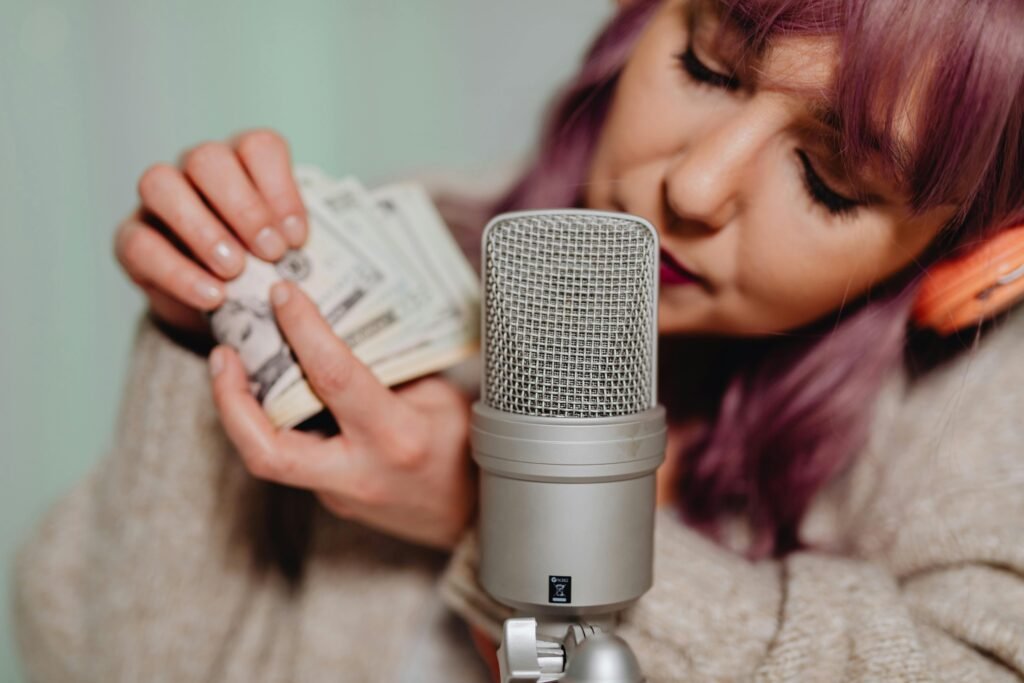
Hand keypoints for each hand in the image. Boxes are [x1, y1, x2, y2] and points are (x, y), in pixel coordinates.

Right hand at [114, 129, 307, 334]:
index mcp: (243, 162)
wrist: (224, 310)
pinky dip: (178, 272)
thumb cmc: (267, 271)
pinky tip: (213, 297)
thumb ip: (297, 245)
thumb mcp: (291, 254)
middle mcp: (197, 169)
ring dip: (202, 229)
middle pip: (208, 159)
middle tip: (271, 253)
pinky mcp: (131, 239)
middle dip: (243, 207)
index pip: (259, 147)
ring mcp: (159, 200)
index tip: (298, 238)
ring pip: (161, 184)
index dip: (280, 189)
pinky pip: (141, 244)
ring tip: (235, 272)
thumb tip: (310, 256)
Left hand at [208, 280, 476, 548]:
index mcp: (395, 437)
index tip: (282, 294)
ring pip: (270, 458)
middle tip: (221, 355)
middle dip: (231, 402)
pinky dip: (278, 424)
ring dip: (242, 412)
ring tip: (234, 366)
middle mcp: (360, 472)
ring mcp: (341, 496)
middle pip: (268, 451)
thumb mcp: (441, 398)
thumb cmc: (466, 450)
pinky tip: (276, 394)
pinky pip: (294, 460)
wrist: (477, 519)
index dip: (302, 330)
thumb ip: (390, 370)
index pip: (334, 378)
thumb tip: (342, 329)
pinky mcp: (333, 502)